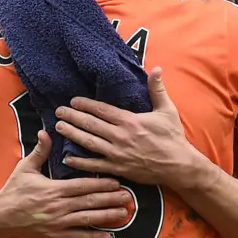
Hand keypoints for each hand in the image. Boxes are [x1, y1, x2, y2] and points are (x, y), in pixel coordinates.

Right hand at [0, 131, 131, 237]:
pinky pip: (78, 236)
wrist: (0, 217)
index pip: (83, 186)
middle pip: (90, 202)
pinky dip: (93, 237)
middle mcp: (59, 206)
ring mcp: (58, 222)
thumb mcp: (25, 168)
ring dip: (107, 217)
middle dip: (111, 199)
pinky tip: (108, 236)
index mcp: (54, 189)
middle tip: (129, 197)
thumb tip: (46, 132)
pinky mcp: (56, 235)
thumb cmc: (13, 191)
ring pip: (87, 219)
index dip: (101, 184)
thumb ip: (40, 152)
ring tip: (124, 214)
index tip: (117, 181)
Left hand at [54, 69, 202, 189]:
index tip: (73, 100)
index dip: (85, 105)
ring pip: (89, 142)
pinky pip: (95, 165)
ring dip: (72, 134)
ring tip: (59, 127)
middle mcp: (120, 136)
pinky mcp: (118, 168)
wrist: (178, 165)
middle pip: (90, 124)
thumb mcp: (167, 111)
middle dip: (72, 117)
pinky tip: (67, 157)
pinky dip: (80, 162)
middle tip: (58, 111)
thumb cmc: (172, 138)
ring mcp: (117, 154)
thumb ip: (157, 90)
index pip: (102, 110)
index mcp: (130, 121)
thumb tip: (157, 68)